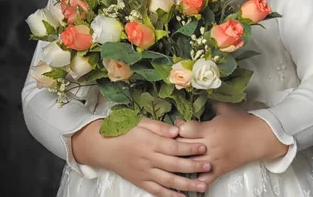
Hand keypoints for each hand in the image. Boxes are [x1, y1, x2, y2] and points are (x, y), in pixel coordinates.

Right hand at [72, 117, 210, 196]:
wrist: (103, 147)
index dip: (189, 148)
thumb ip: (159, 127)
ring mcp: (145, 173)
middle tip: (209, 165)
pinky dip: (170, 196)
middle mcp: (148, 159)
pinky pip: (157, 191)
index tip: (204, 146)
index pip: (173, 147)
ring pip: (168, 181)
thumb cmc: (123, 131)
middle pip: (174, 165)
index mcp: (149, 142)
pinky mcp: (141, 182)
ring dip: (187, 184)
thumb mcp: (140, 122)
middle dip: (193, 166)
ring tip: (203, 185)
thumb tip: (176, 130)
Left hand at [176, 102, 288, 184]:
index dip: (179, 126)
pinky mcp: (220, 170)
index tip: (178, 123)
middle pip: (184, 146)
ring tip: (177, 155)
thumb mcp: (225, 108)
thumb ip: (210, 103)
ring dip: (182, 160)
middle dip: (176, 142)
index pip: (185, 129)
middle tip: (174, 139)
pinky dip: (195, 179)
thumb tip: (199, 94)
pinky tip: (188, 176)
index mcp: (210, 129)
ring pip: (190, 164)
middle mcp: (210, 146)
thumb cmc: (242, 121)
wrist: (259, 138)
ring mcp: (214, 160)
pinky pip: (204, 179)